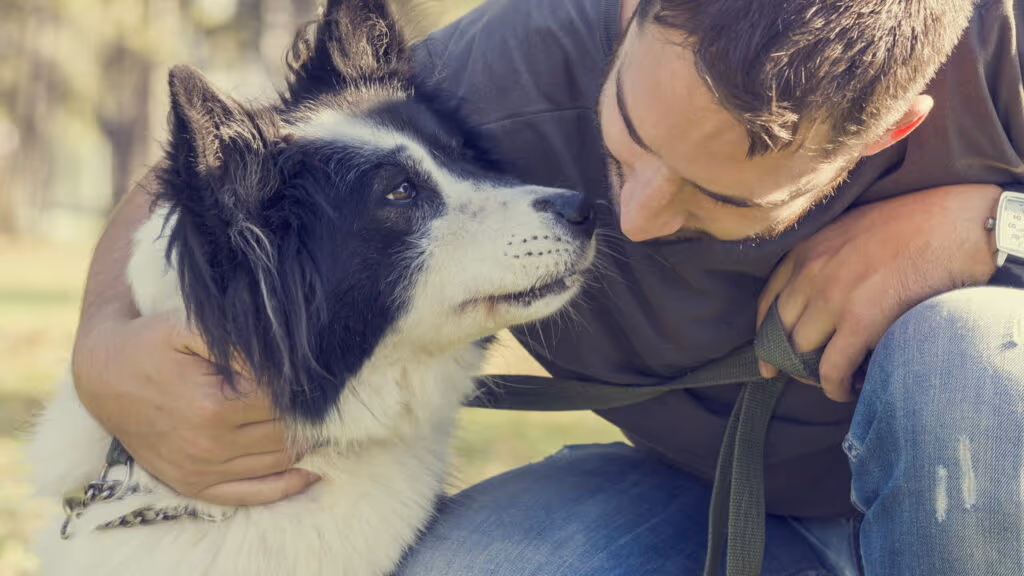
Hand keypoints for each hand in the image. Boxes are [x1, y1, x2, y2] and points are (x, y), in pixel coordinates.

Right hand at [72, 311, 319, 504]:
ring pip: (279, 462)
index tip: (318, 372)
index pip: (285, 401)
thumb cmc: (151, 343)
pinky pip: (253, 494)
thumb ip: (239, 340)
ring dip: (308, 443)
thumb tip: (285, 357)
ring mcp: (201, 470)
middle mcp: (209, 445)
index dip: (306, 386)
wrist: (103, 374)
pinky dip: (288, 484)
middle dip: (312, 414)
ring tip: (322, 420)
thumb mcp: (189, 326)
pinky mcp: (193, 484)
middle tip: (328, 396)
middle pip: (288, 433)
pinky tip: (313, 467)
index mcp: (213, 406)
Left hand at [757, 184, 999, 401]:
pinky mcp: (861, 319)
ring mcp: (833, 295)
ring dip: (814, 374)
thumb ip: (828, 260)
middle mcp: (811, 271)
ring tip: (834, 381)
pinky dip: (834, 387)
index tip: (767, 359)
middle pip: (781, 331)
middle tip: (806, 376)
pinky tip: (846, 391)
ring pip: (802, 352)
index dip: (764, 336)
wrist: (958, 224)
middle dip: (789, 360)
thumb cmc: (915, 226)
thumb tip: (819, 302)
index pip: (768, 302)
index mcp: (807, 249)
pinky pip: (831, 368)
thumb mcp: (852, 231)